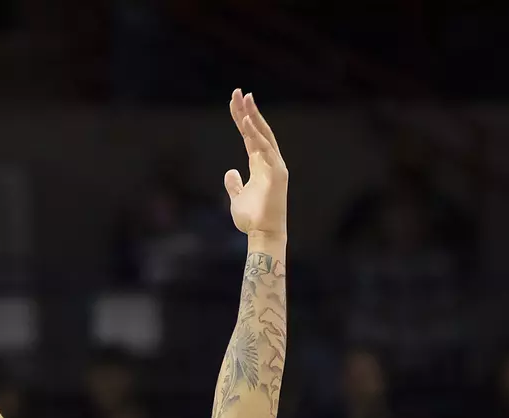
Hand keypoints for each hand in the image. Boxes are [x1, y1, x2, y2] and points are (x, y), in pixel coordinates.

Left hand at [223, 90, 287, 238]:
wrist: (263, 234)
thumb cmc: (252, 218)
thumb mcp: (236, 198)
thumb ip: (234, 184)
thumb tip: (230, 172)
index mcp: (259, 164)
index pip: (249, 136)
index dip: (241, 118)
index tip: (234, 101)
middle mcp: (269, 161)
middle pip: (258, 130)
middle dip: (248, 110)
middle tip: (239, 92)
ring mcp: (275, 166)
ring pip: (264, 135)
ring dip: (254, 117)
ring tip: (245, 99)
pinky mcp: (278, 173)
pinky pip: (266, 149)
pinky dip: (257, 134)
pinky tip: (247, 122)